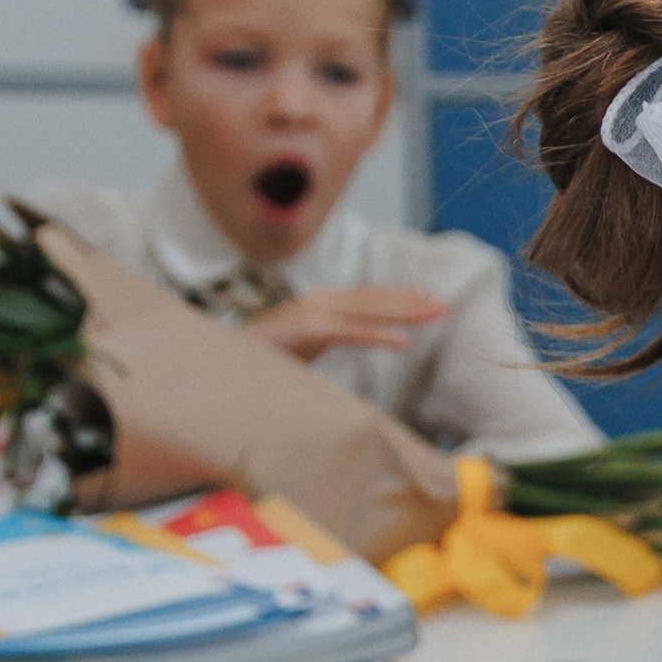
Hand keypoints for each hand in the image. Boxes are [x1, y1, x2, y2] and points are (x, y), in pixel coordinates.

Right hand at [250, 287, 445, 361]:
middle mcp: (317, 302)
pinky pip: (349, 333)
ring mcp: (310, 313)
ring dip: (403, 312)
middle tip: (443, 306)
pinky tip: (402, 342)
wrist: (218, 362)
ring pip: (366, 311)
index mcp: (318, 306)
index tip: (427, 304)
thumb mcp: (298, 349)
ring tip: (433, 315)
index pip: (366, 300)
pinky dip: (377, 336)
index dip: (397, 300)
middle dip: (409, 302)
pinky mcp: (305, 330)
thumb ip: (321, 343)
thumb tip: (339, 346)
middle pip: (372, 300)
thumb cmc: (256, 360)